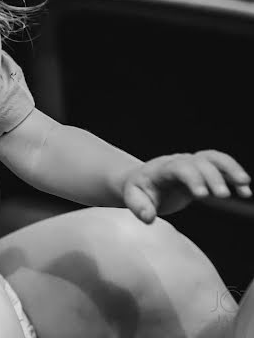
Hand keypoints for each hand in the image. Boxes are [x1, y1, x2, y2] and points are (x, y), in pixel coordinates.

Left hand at [123, 150, 250, 222]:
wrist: (143, 180)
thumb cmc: (139, 190)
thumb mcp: (132, 198)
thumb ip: (139, 207)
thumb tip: (148, 217)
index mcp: (162, 168)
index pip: (179, 168)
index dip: (192, 178)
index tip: (202, 195)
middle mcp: (179, 161)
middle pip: (199, 162)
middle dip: (212, 177)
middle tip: (223, 195)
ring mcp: (192, 163)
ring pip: (214, 158)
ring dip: (230, 169)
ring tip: (245, 184)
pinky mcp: (203, 170)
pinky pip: (221, 167)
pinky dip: (234, 176)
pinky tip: (245, 192)